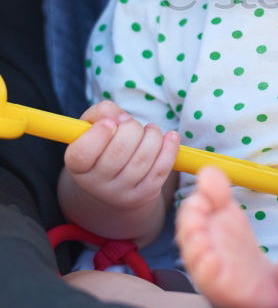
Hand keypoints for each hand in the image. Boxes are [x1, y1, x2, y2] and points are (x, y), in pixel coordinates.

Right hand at [63, 100, 179, 211]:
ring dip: (152, 135)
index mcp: (77, 166)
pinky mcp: (144, 195)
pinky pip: (161, 169)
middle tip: (132, 125)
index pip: (82, 153)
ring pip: (143, 158)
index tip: (110, 123)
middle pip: (118, 152)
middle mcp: (95, 185)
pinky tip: (170, 137)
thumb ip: (102, 112)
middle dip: (132, 128)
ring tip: (150, 131)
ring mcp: (120, 193)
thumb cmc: (104, 145)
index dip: (98, 134)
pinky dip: (170, 148)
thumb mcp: (93, 126)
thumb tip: (122, 118)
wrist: (117, 181)